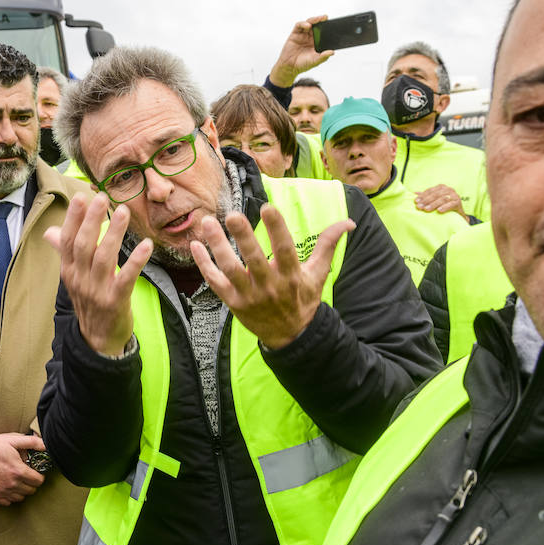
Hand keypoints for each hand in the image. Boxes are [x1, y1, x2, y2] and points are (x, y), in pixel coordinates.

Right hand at [0, 433, 46, 505]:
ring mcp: (0, 492)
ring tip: (16, 480)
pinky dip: (9, 496)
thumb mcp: (12, 440)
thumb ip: (31, 442)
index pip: (38, 481)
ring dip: (21, 490)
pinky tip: (6, 486)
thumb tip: (46, 444)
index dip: (38, 476)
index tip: (34, 472)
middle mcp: (10, 484)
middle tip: (25, 475)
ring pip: (20, 498)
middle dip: (31, 483)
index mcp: (18, 471)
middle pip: (30, 491)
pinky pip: (7, 502)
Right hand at [44, 192, 150, 356]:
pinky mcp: (115, 301)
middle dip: (92, 220)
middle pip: (84, 245)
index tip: (81, 197)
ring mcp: (96, 291)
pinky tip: (147, 246)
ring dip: (114, 233)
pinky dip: (136, 261)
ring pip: (104, 258)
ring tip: (123, 212)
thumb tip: (51, 231)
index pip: (68, 240)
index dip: (74, 219)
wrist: (98, 340)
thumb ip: (65, 252)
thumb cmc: (89, 302)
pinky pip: (126, 278)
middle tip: (102, 198)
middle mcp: (80, 279)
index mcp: (69, 270)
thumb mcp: (74, 277)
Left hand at [191, 204, 353, 349]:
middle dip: (243, 237)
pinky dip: (204, 265)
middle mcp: (269, 286)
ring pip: (230, 269)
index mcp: (291, 276)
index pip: (284, 249)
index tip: (268, 207)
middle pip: (254, 260)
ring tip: (208, 223)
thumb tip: (348, 222)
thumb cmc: (302, 298)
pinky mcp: (233, 303)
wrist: (290, 336)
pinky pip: (215, 282)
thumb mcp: (318, 273)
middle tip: (233, 215)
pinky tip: (195, 245)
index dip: (277, 228)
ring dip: (217, 246)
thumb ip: (328, 245)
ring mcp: (249, 296)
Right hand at [269, 15, 332, 87]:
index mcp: (316, 42)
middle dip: (320, 20)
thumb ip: (323, 57)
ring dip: (313, 20)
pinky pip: (299, 26)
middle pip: (316, 25)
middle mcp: (309, 37)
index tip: (332, 24)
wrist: (290, 67)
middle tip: (325, 17)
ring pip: (308, 23)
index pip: (322, 31)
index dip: (326, 27)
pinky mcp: (294, 34)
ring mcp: (302, 35)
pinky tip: (307, 25)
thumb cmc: (302, 64)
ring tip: (318, 20)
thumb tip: (332, 52)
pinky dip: (303, 24)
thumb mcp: (315, 61)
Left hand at [414, 185, 466, 218]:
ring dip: (433, 204)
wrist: (458, 214)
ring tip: (426, 209)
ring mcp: (454, 195)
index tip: (415, 201)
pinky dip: (445, 207)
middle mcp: (448, 189)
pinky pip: (451, 204)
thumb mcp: (435, 200)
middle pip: (435, 195)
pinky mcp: (458, 202)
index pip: (430, 190)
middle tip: (419, 207)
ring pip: (442, 199)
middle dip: (426, 201)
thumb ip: (427, 196)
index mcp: (442, 187)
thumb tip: (414, 193)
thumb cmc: (444, 205)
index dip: (422, 196)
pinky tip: (439, 211)